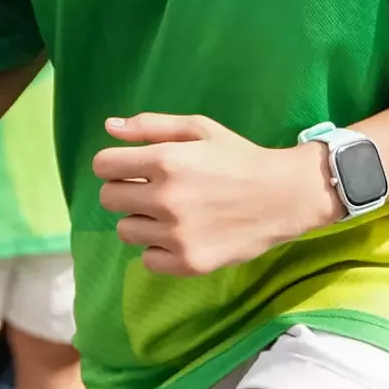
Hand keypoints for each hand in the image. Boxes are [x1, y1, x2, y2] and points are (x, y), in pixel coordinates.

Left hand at [91, 115, 333, 278]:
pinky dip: (159, 250)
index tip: (133, 169)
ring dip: (142, 221)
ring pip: (126, 230)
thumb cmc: (239, 158)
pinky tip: (182, 236)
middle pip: (108, 199)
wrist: (286, 196)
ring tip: (172, 214)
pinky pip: (147, 259)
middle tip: (154, 191)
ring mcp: (176, 234)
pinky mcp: (188, 262)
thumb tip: (109, 126)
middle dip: (126, 191)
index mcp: (165, 160)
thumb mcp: (199, 129)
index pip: (103, 165)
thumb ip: (150, 126)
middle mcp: (165, 198)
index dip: (115, 165)